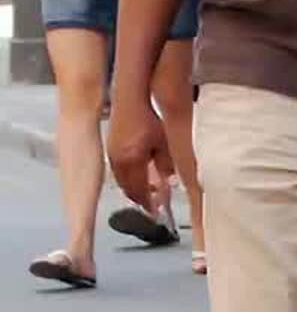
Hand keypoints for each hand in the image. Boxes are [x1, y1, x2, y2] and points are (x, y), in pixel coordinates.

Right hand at [105, 92, 173, 212]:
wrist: (129, 100)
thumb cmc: (148, 119)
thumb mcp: (163, 142)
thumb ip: (166, 164)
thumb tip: (169, 181)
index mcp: (131, 162)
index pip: (139, 191)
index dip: (148, 203)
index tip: (157, 211)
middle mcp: (117, 162)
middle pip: (128, 189)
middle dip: (141, 198)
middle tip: (154, 203)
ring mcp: (111, 156)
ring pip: (122, 181)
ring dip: (135, 188)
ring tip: (149, 191)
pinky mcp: (110, 149)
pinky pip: (119, 171)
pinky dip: (129, 177)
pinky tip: (140, 174)